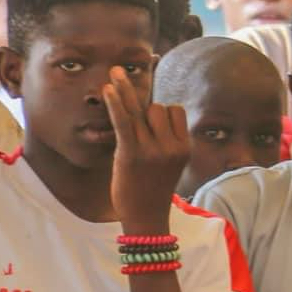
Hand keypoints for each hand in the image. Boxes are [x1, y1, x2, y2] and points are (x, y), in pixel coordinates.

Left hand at [103, 67, 189, 232]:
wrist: (145, 216)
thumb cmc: (153, 188)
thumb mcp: (169, 162)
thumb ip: (164, 138)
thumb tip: (149, 109)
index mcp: (184, 147)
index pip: (174, 111)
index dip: (160, 111)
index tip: (147, 117)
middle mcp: (171, 147)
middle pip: (157, 108)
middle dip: (142, 107)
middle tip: (122, 85)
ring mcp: (152, 151)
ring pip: (141, 110)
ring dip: (127, 99)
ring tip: (114, 75)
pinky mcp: (131, 154)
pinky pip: (124, 122)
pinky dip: (115, 103)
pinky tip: (107, 87)